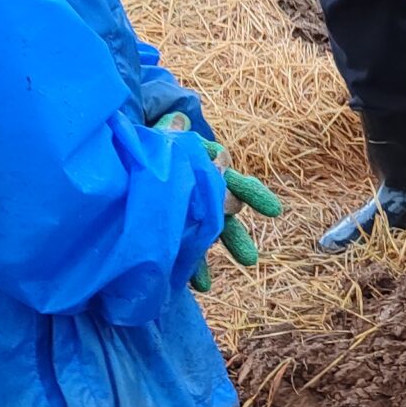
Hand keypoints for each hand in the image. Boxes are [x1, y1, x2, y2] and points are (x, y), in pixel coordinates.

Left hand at [158, 113, 284, 282]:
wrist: (132, 146)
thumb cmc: (151, 138)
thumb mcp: (160, 133)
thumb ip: (169, 131)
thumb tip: (178, 122)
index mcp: (205, 168)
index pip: (232, 181)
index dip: (251, 194)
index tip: (273, 212)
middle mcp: (202, 191)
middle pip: (223, 214)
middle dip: (235, 237)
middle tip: (249, 260)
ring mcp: (188, 208)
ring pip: (206, 233)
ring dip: (211, 256)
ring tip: (212, 284)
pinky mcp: (171, 222)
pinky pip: (183, 244)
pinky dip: (188, 264)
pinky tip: (195, 284)